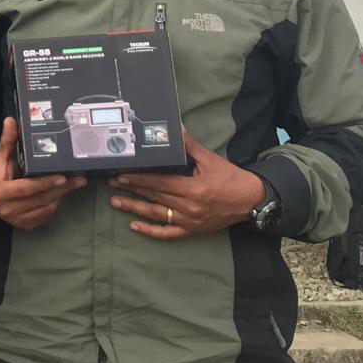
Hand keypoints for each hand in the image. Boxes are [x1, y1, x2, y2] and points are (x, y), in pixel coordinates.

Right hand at [0, 117, 86, 230]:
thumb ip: (7, 141)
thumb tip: (10, 120)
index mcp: (0, 192)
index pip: (26, 188)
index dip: (45, 183)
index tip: (62, 177)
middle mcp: (8, 209)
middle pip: (41, 199)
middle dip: (62, 189)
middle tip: (79, 179)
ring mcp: (17, 220)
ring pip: (46, 208)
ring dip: (61, 195)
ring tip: (74, 183)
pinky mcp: (25, 226)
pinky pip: (46, 215)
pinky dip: (54, 204)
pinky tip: (60, 193)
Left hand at [109, 128, 266, 239]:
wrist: (251, 200)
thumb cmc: (230, 178)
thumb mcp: (210, 159)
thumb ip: (190, 146)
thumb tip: (174, 129)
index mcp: (193, 188)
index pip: (159, 183)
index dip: (138, 179)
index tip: (120, 174)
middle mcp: (190, 206)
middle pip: (155, 197)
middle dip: (131, 189)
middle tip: (111, 183)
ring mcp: (190, 220)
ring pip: (157, 214)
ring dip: (134, 208)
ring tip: (115, 202)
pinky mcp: (192, 230)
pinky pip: (168, 233)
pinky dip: (151, 231)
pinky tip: (134, 226)